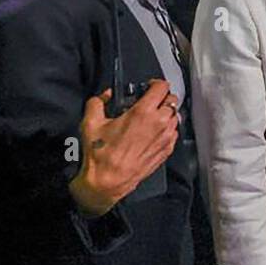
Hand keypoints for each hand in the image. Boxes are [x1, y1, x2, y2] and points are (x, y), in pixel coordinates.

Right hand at [68, 79, 179, 216]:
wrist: (108, 181)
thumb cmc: (101, 154)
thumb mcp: (91, 122)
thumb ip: (98, 101)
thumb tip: (106, 95)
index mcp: (143, 112)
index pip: (162, 87)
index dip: (155, 83)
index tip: (148, 86)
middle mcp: (159, 123)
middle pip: (172, 100)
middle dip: (162, 98)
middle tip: (150, 101)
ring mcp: (166, 138)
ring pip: (175, 117)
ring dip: (166, 113)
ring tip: (152, 117)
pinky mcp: (167, 151)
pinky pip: (174, 133)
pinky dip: (167, 129)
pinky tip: (154, 132)